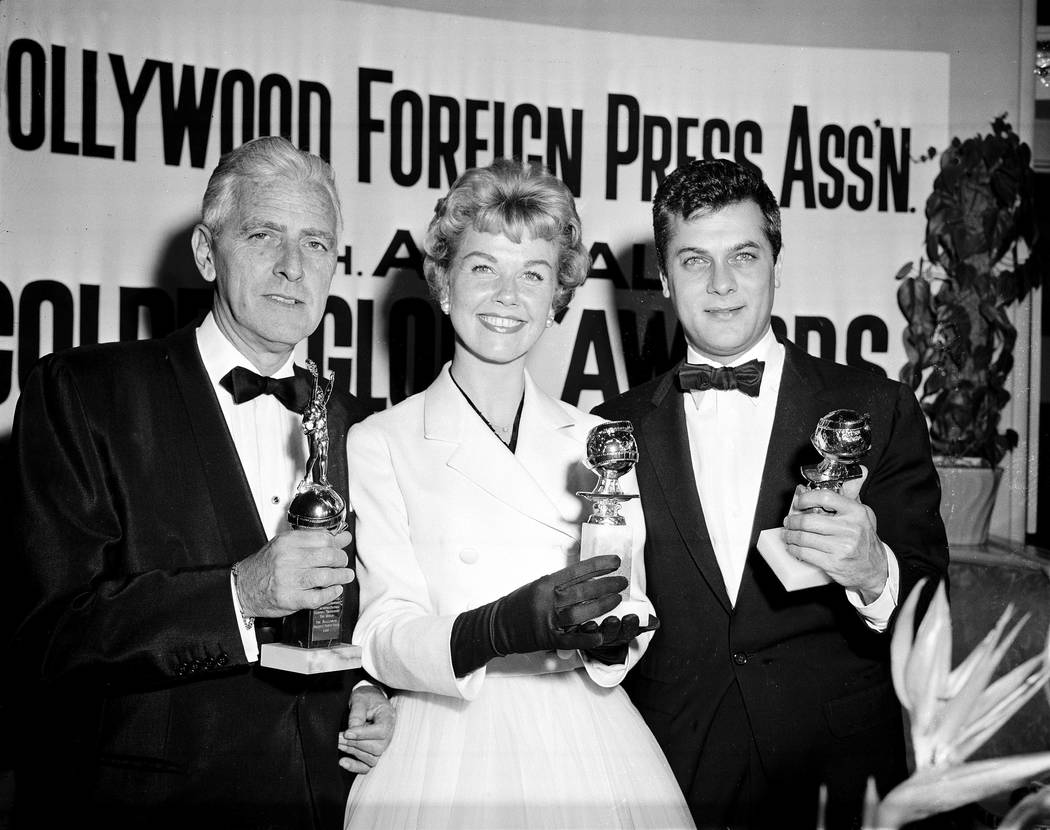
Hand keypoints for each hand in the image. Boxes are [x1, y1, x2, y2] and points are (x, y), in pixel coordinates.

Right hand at [233, 527, 353, 618]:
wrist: (243, 587)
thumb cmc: (265, 566)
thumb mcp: (286, 545)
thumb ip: (315, 540)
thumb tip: (342, 536)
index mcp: (287, 542)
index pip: (323, 538)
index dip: (337, 544)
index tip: (340, 547)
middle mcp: (288, 559)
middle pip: (328, 556)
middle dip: (341, 560)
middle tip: (343, 562)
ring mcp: (289, 580)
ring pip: (326, 576)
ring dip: (341, 576)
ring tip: (345, 576)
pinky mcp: (290, 599)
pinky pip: (318, 597)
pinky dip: (331, 593)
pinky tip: (334, 590)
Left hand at [337, 684, 394, 773]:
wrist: (368, 700)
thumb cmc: (366, 698)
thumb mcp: (360, 699)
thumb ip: (357, 714)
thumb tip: (351, 732)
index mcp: (388, 718)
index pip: (381, 731)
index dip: (363, 734)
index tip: (347, 732)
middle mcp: (389, 734)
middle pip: (377, 748)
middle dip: (355, 744)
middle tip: (339, 737)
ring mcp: (382, 745)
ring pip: (372, 759)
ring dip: (353, 752)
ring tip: (339, 744)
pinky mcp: (373, 752)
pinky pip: (367, 766)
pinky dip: (355, 767)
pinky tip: (342, 762)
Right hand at [450, 555, 627, 676]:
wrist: (497, 625)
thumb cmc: (519, 603)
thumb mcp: (537, 585)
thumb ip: (560, 583)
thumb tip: (588, 577)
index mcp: (545, 583)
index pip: (577, 571)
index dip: (599, 565)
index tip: (616, 561)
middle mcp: (547, 600)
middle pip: (582, 591)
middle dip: (606, 585)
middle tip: (623, 581)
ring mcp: (547, 620)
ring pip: (580, 613)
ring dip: (602, 606)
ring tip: (617, 599)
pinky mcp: (547, 639)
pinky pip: (571, 639)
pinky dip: (587, 637)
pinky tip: (601, 634)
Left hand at [580, 613, 659, 665]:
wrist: (595, 630)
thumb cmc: (617, 624)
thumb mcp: (631, 624)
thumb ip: (643, 622)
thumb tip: (655, 623)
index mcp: (621, 635)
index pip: (627, 632)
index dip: (630, 626)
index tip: (632, 617)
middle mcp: (605, 638)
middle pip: (609, 635)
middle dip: (612, 629)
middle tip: (614, 620)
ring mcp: (590, 636)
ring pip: (592, 635)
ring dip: (592, 630)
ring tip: (594, 624)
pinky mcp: (576, 632)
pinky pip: (576, 632)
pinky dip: (577, 628)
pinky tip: (578, 621)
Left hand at [782, 468, 887, 602]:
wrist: (873, 569)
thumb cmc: (864, 539)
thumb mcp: (863, 513)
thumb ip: (854, 492)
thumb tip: (859, 470)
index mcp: (856, 512)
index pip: (826, 497)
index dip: (807, 498)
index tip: (799, 502)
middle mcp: (850, 529)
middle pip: (809, 521)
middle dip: (793, 521)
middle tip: (788, 521)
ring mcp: (842, 547)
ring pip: (804, 538)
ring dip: (790, 535)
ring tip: (788, 534)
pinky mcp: (833, 563)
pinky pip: (805, 553)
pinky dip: (794, 549)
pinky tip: (792, 547)